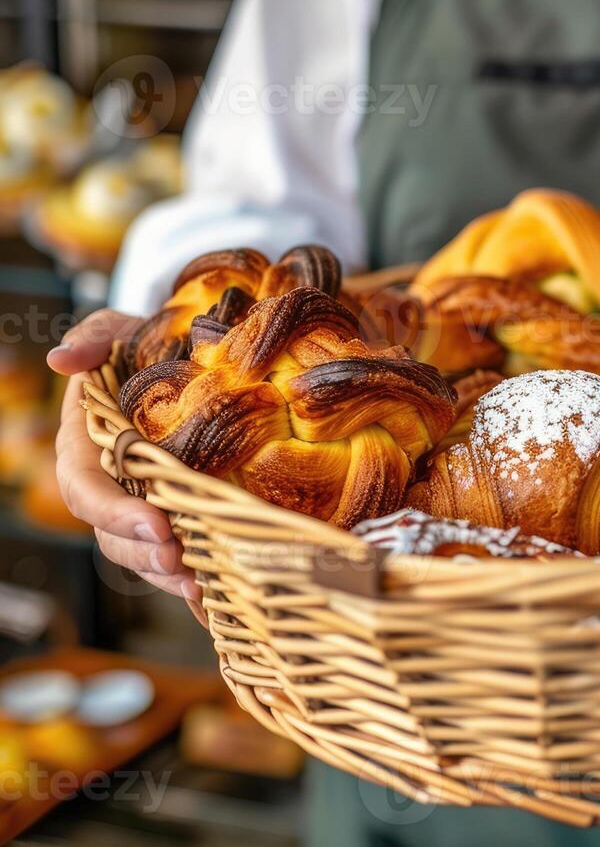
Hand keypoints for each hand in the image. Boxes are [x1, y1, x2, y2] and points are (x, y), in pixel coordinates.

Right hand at [48, 311, 197, 599]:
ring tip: (197, 582)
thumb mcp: (123, 330)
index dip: (113, 511)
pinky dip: (192, 576)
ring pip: (141, 551)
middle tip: (181, 562)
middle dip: (143, 552)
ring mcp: (144, 501)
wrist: (198, 355)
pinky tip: (214, 594)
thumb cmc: (151, 343)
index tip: (155, 523)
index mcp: (88, 444)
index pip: (86, 488)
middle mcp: (112, 481)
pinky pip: (176, 552)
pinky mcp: (180, 512)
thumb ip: (93, 339)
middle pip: (112, 533)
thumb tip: (61, 359)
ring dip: (165, 572)